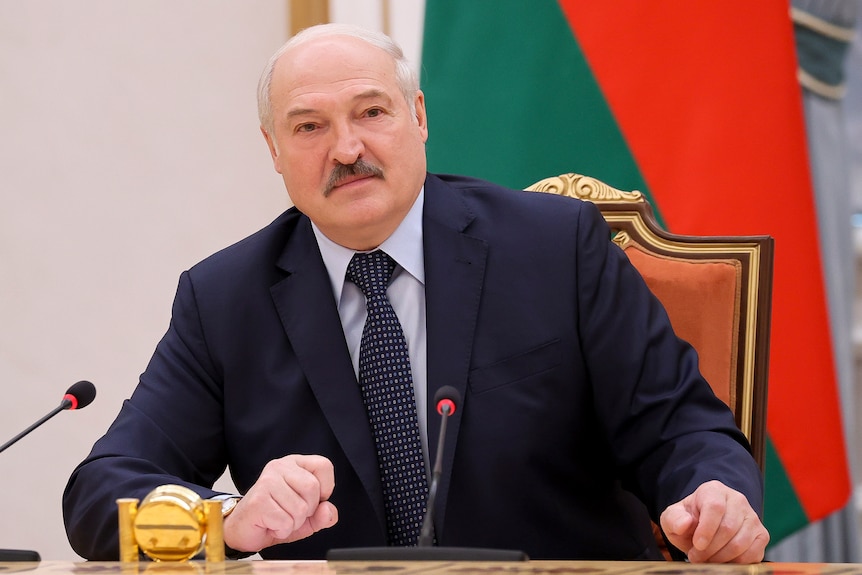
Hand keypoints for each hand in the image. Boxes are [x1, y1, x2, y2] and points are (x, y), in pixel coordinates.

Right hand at [222, 454, 337, 552]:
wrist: (242, 530)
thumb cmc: (274, 517)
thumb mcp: (307, 517)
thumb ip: (323, 514)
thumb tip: (328, 510)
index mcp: (294, 463)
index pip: (324, 466)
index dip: (325, 488)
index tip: (311, 499)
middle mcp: (280, 466)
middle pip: (312, 488)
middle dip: (307, 510)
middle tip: (291, 513)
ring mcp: (267, 481)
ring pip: (300, 508)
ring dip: (293, 523)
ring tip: (280, 519)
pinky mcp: (259, 500)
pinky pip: (286, 521)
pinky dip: (282, 530)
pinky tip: (270, 525)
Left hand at [659, 480, 768, 562]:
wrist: (704, 528)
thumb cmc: (689, 521)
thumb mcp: (673, 517)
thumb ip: (674, 519)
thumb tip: (685, 523)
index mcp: (714, 490)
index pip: (715, 507)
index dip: (706, 529)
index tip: (697, 545)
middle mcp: (737, 500)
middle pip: (728, 527)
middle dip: (711, 548)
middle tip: (696, 557)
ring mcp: (752, 517)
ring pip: (741, 542)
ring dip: (722, 557)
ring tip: (707, 560)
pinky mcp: (761, 535)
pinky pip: (753, 553)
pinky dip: (736, 562)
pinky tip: (723, 561)